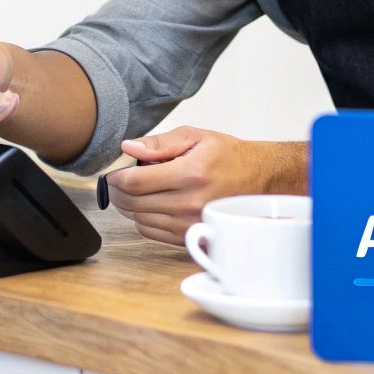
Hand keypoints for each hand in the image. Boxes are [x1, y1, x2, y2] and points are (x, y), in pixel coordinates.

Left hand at [105, 127, 306, 245]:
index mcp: (189, 174)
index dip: (115, 178)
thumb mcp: (196, 137)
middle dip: (118, 191)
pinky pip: (151, 232)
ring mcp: (190, 223)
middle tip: (119, 180)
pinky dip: (143, 219)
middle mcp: (190, 202)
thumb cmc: (228, 156)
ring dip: (130, 206)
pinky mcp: (191, 236)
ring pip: (139, 220)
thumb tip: (128, 148)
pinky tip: (151, 204)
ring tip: (137, 190)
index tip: (112, 173)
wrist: (261, 180)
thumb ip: (159, 143)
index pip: (135, 182)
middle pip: (133, 203)